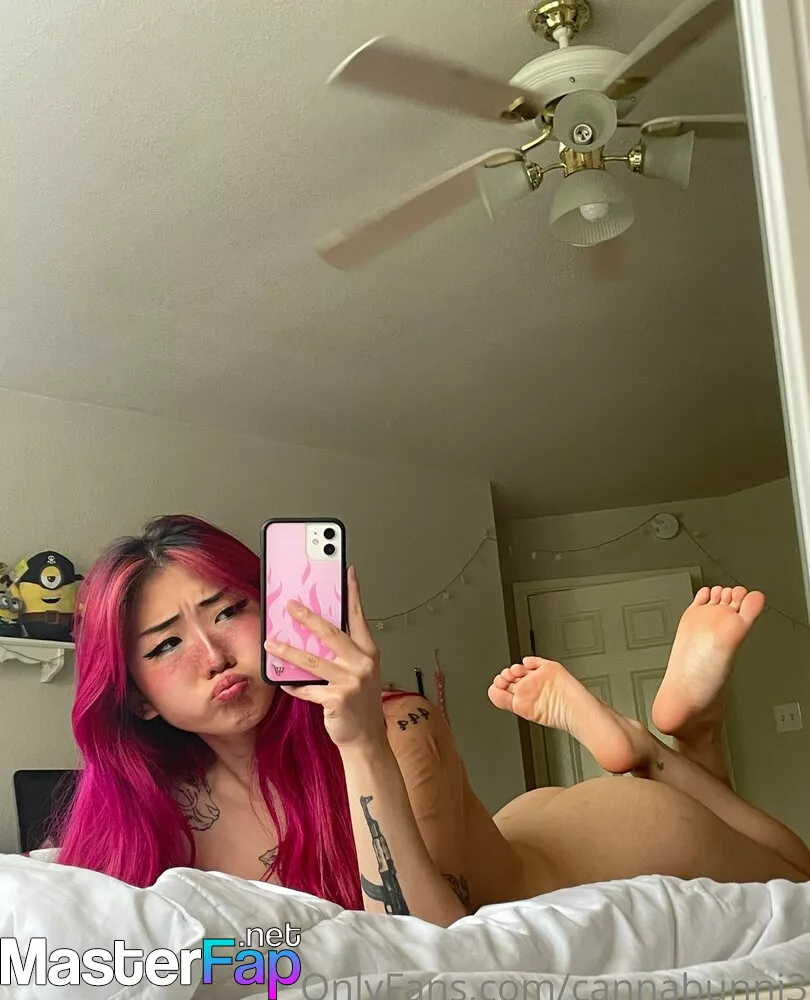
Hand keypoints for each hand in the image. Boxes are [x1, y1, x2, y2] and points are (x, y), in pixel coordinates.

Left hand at [264, 565, 385, 750]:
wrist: (366, 738)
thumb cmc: (360, 703)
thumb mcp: (359, 672)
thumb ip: (344, 652)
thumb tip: (316, 632)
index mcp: (369, 652)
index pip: (358, 616)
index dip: (353, 593)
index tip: (348, 571)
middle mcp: (362, 663)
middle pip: (330, 633)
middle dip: (308, 617)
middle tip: (290, 606)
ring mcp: (351, 681)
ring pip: (312, 660)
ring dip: (288, 650)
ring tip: (270, 643)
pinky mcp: (336, 699)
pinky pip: (307, 688)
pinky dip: (294, 686)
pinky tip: (285, 682)